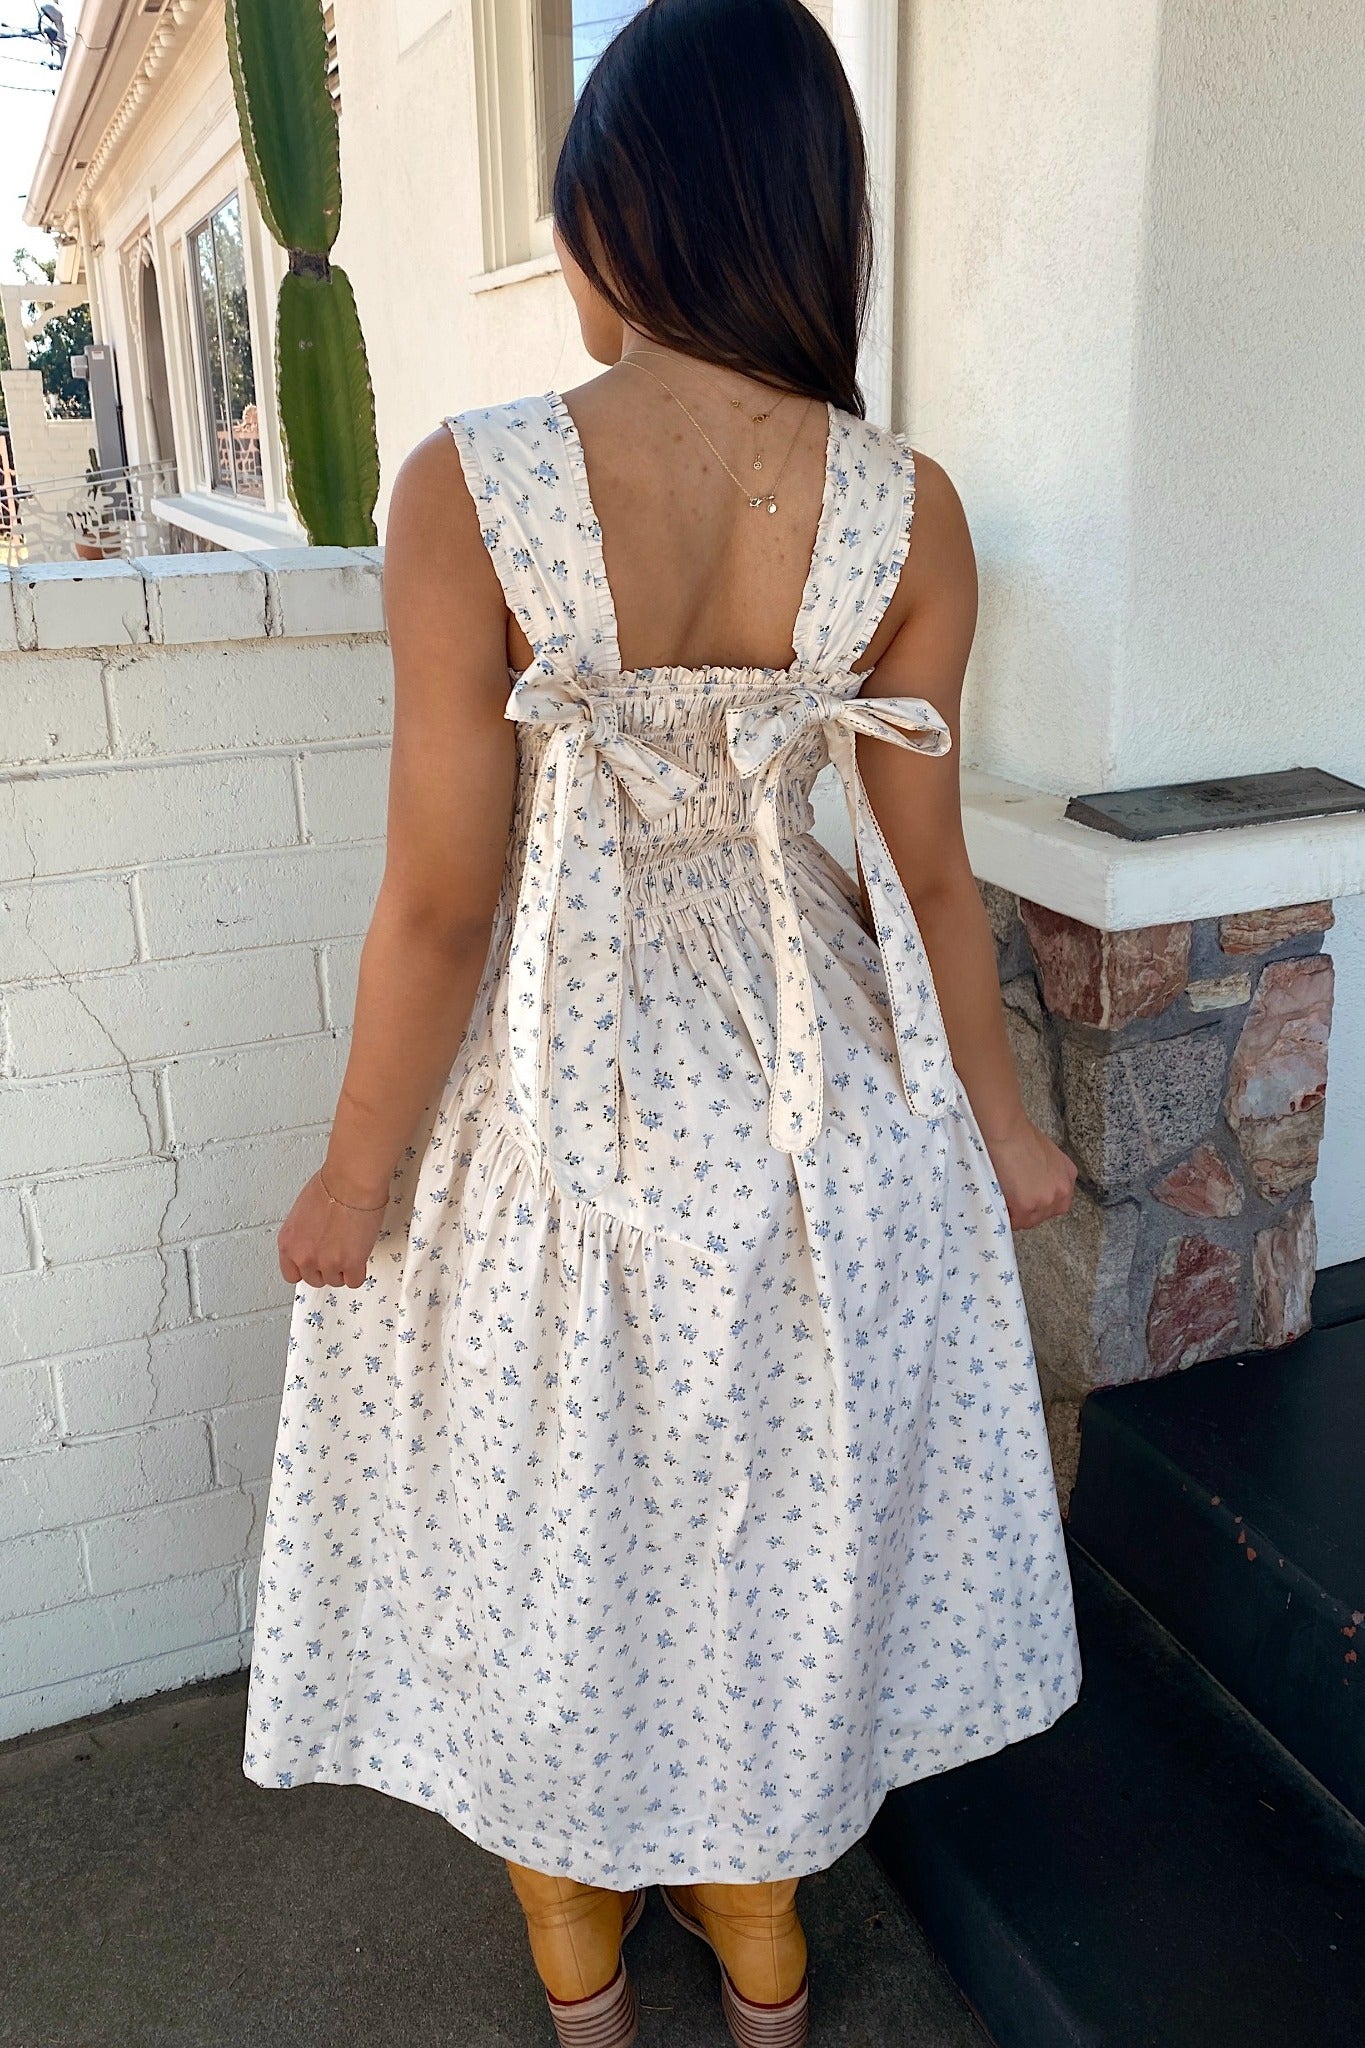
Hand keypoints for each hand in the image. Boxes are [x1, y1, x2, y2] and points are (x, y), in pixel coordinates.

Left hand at [277, 1171, 388, 1289]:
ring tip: (350, 1249)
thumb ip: (305, 1234)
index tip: (315, 1263)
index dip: (306, 1268)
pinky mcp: (350, 1264)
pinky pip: (354, 1281)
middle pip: (314, 1279)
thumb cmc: (330, 1185)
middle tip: (336, 1252)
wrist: (350, 1182)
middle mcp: (303, 1256)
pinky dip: (358, 1271)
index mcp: (288, 1243)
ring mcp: (327, 1263)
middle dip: (326, 1268)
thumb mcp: (303, 1212)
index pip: (291, 1274)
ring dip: (343, 1269)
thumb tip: (315, 1239)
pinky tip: (360, 1256)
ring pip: (336, 1281)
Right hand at [983, 1118, 1076, 1229]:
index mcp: (1068, 1176)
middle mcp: (1062, 1191)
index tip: (1023, 1197)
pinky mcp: (1027, 1207)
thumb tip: (1033, 1185)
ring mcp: (1046, 1201)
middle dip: (1025, 1209)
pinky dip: (1003, 1213)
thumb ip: (1046, 1174)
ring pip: (1027, 1220)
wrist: (1006, 1131)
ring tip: (1001, 1195)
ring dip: (1013, 1212)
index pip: (1054, 1202)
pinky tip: (997, 1198)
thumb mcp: (1045, 1154)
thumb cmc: (1018, 1136)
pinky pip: (1013, 1221)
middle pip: (1042, 1214)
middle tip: (1009, 1196)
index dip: (1035, 1201)